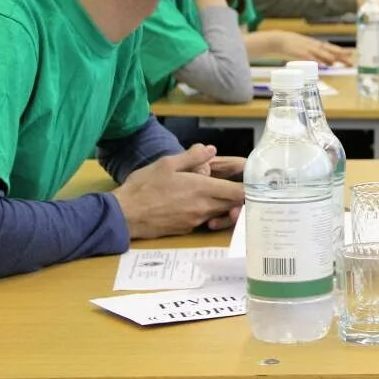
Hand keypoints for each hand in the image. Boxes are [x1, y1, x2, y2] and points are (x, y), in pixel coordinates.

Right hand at [112, 144, 244, 238]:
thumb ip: (192, 156)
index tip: (254, 183)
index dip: (249, 189)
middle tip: (239, 186)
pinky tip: (196, 203)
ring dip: (223, 205)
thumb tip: (211, 149)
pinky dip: (207, 213)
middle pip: (233, 205)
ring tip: (216, 193)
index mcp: (202, 189)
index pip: (238, 193)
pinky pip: (204, 220)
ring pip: (219, 213)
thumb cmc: (144, 187)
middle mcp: (203, 207)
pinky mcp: (186, 229)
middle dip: (238, 198)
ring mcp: (195, 221)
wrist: (124, 215)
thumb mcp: (167, 163)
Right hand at [278, 32, 353, 64]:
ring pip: (321, 53)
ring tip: (337, 63)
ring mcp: (308, 49)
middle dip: (340, 55)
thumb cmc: (296, 46)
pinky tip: (321, 65)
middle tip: (350, 61)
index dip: (342, 51)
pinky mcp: (300, 53)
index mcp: (318, 45)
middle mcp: (315, 46)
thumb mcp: (310, 50)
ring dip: (329, 58)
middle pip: (330, 50)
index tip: (352, 53)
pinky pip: (310, 58)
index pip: (332, 48)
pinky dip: (316, 61)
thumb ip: (320, 56)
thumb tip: (331, 63)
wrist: (281, 40)